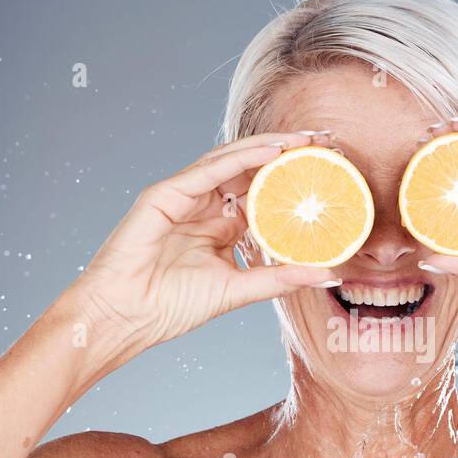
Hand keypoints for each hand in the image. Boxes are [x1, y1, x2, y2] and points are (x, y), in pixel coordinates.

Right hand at [59, 132, 338, 360]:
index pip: (264, 194)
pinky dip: (240, 158)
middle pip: (252, 170)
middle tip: (326, 144)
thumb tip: (327, 273)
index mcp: (221, 226)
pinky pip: (207, 169)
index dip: (295, 181)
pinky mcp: (164, 194)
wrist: (125, 317)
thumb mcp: (238, 289)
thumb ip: (279, 278)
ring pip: (232, 161)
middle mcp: (205, 206)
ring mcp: (184, 196)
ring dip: (270, 147)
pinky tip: (271, 151)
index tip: (331, 174)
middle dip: (289, 155)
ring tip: (305, 140)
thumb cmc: (171, 307)